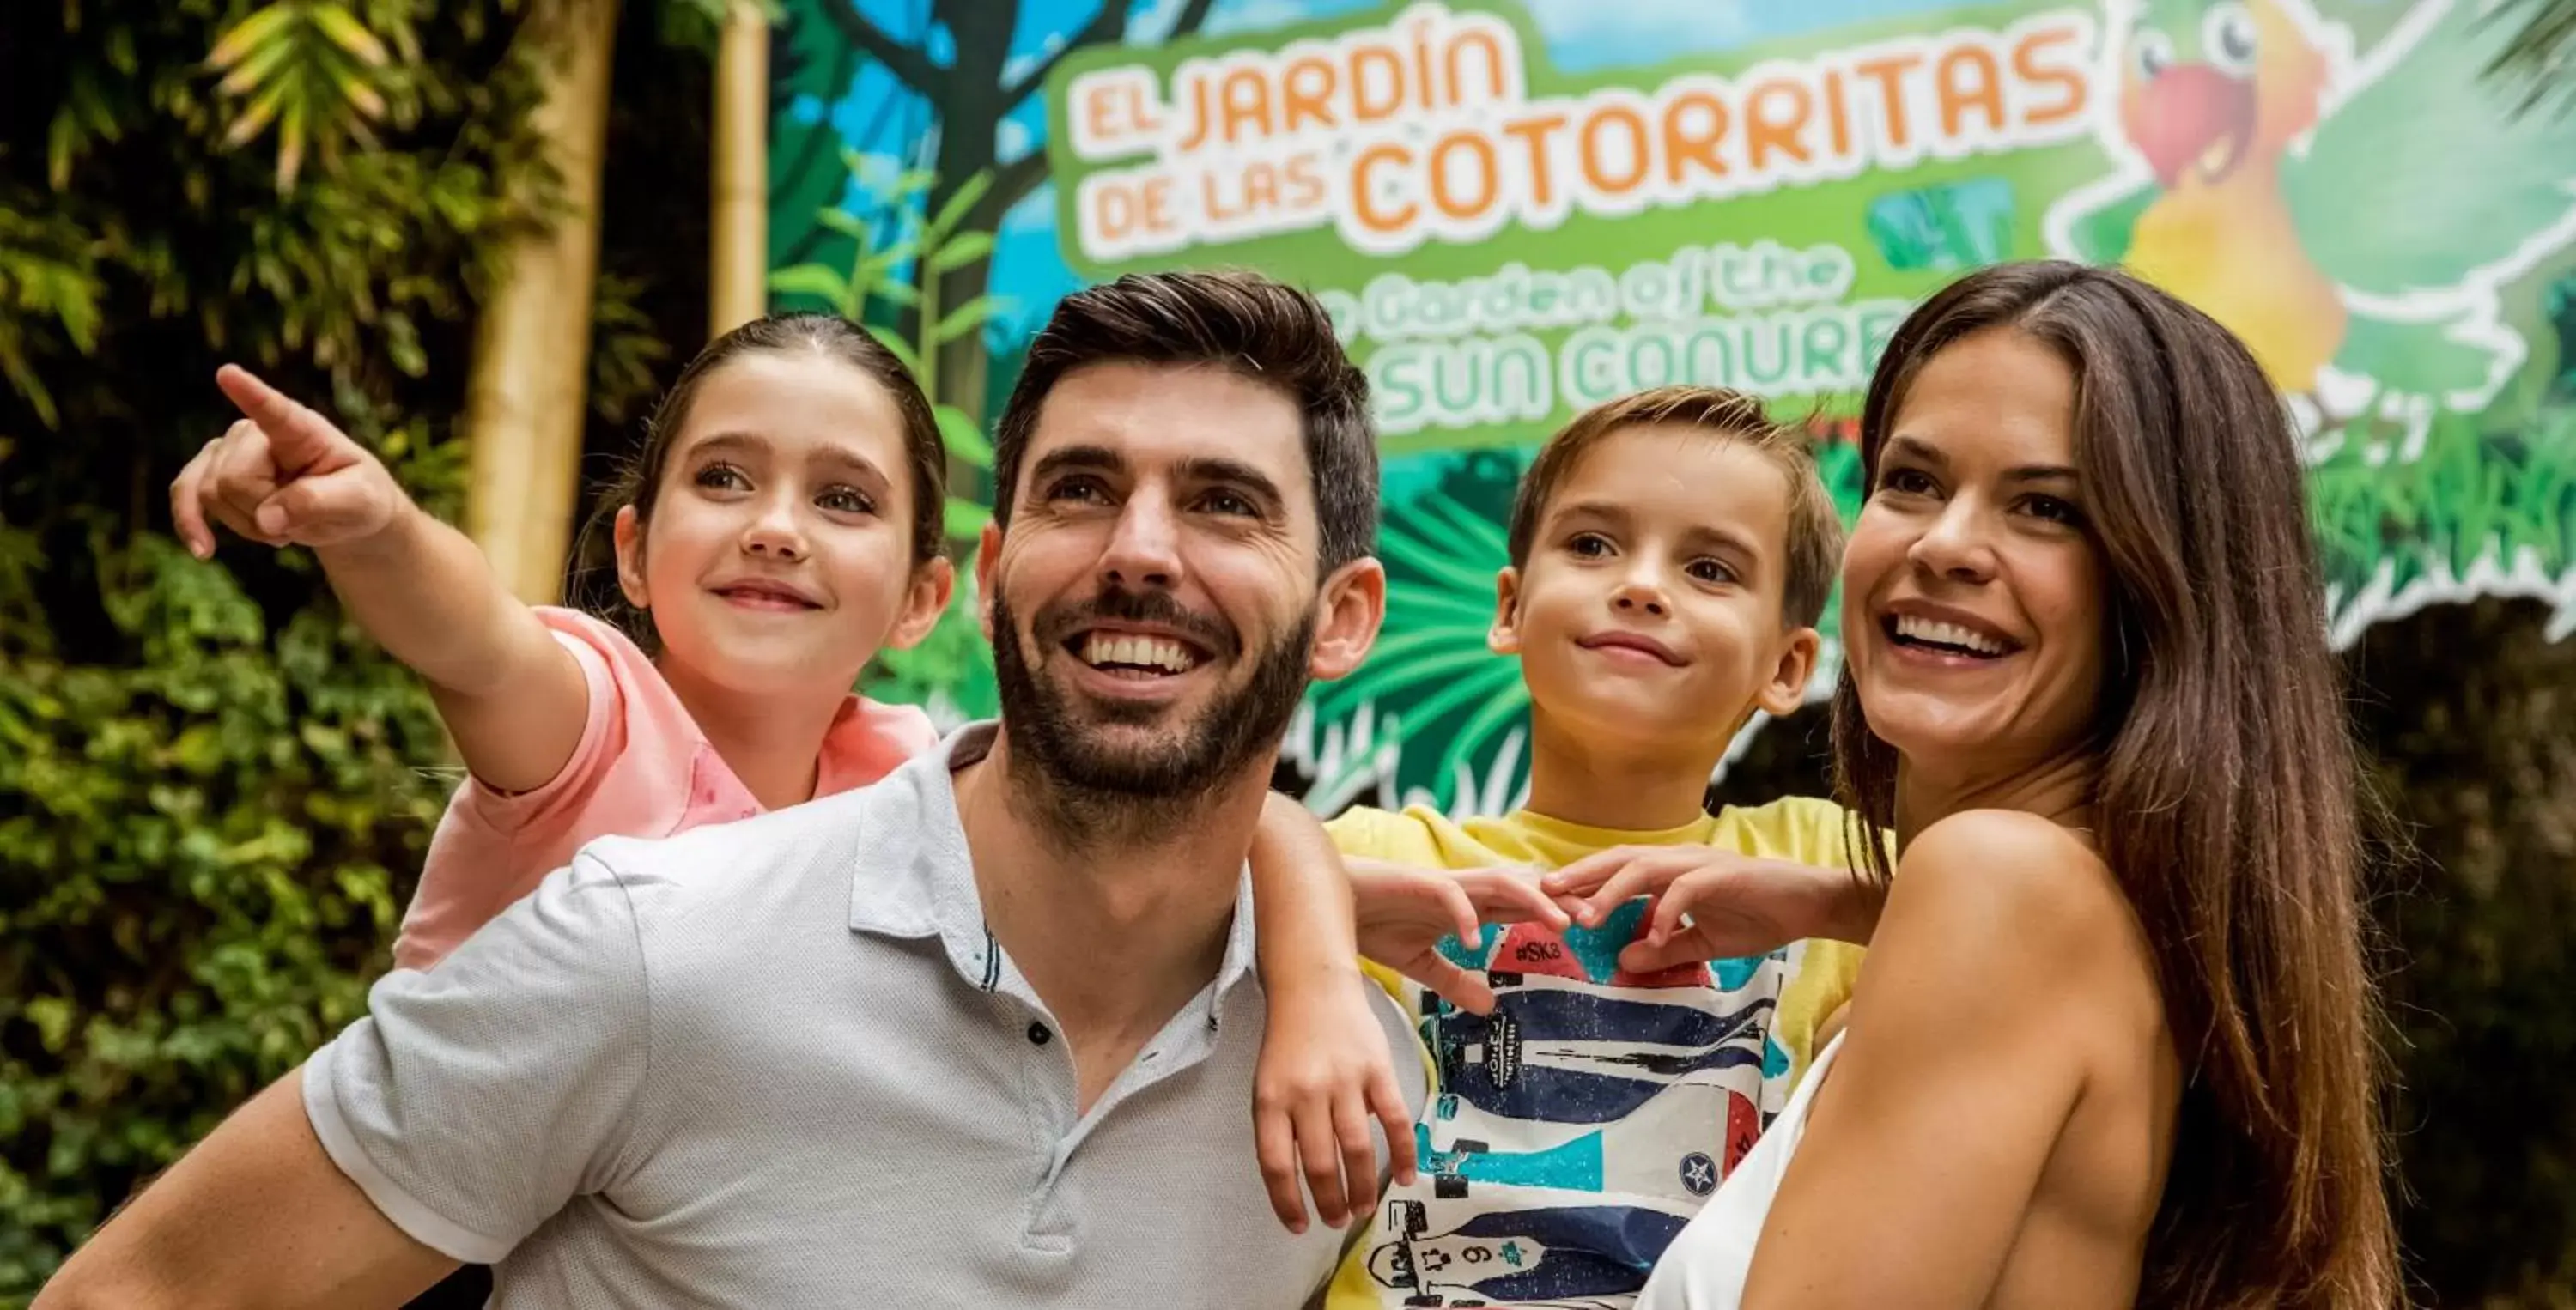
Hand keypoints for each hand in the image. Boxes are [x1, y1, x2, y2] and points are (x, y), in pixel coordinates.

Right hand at [172, 365, 405, 556]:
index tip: (228, 373)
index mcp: (301, 429)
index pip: (274, 410)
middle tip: (299, 520)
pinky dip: (190, 524)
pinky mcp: (210, 472)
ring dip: (247, 526)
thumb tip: (267, 517)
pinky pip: (186, 495)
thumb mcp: (359, 503)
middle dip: (263, 514)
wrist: (344, 512)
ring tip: (284, 525)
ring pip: (211, 494)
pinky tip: (203, 550)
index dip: (250, 393)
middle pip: (234, 479)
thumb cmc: (358, 497)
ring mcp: (229, 449)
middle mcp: (257, 432)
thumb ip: (318, 503)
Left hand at [1252, 965, 1418, 1234]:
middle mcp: (1306, 1094)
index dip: (1287, 1202)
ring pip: (1356, 1149)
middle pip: (1320, 1163)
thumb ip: (1282, 1125)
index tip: (1299, 1226)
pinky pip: (1394, 1120)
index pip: (1276, 1164)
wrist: (1313, 983)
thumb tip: (1304, 1178)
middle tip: (1338, 1220)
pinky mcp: (1378, 1069)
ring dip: (1363, 1186)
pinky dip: (1404, 1153)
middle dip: (1330, 1201)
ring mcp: (1344, 1081)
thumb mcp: (1269, 1083)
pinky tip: (1406, 1176)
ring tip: (1364, 1208)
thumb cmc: (1288, 1041)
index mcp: (1270, 1100)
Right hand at [1350, 861, 1571, 1014]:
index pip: (1522, 906)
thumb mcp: (1421, 964)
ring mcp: (1443, 886)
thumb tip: (1490, 1008)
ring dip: (1532, 902)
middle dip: (1562, 902)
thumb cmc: (1375, 924)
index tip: (1591, 931)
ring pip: (1500, 885)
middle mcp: (1464, 891)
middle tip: (1598, 921)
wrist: (1332, 903)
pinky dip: (1465, 917)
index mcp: (1468, 908)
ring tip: (1560, 924)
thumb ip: (1455, 982)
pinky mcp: (1417, 885)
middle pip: (1524, 890)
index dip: (1557, 913)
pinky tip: (1476, 941)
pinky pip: (1449, 897)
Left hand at [1543, 847, 1874, 975]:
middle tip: (1545, 892)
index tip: (1547, 899)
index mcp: (1671, 873)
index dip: (1582, 882)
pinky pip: (1686, 889)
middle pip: (1619, 859)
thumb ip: (1664, 949)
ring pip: (1645, 868)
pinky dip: (1666, 911)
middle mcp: (1680, 860)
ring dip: (1611, 891)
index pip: (1617, 871)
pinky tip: (1653, 936)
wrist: (1810, 906)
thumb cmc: (1758, 918)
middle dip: (1581, 875)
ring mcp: (1702, 864)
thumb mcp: (1703, 944)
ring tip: (1586, 917)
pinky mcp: (1725, 875)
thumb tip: (1621, 961)